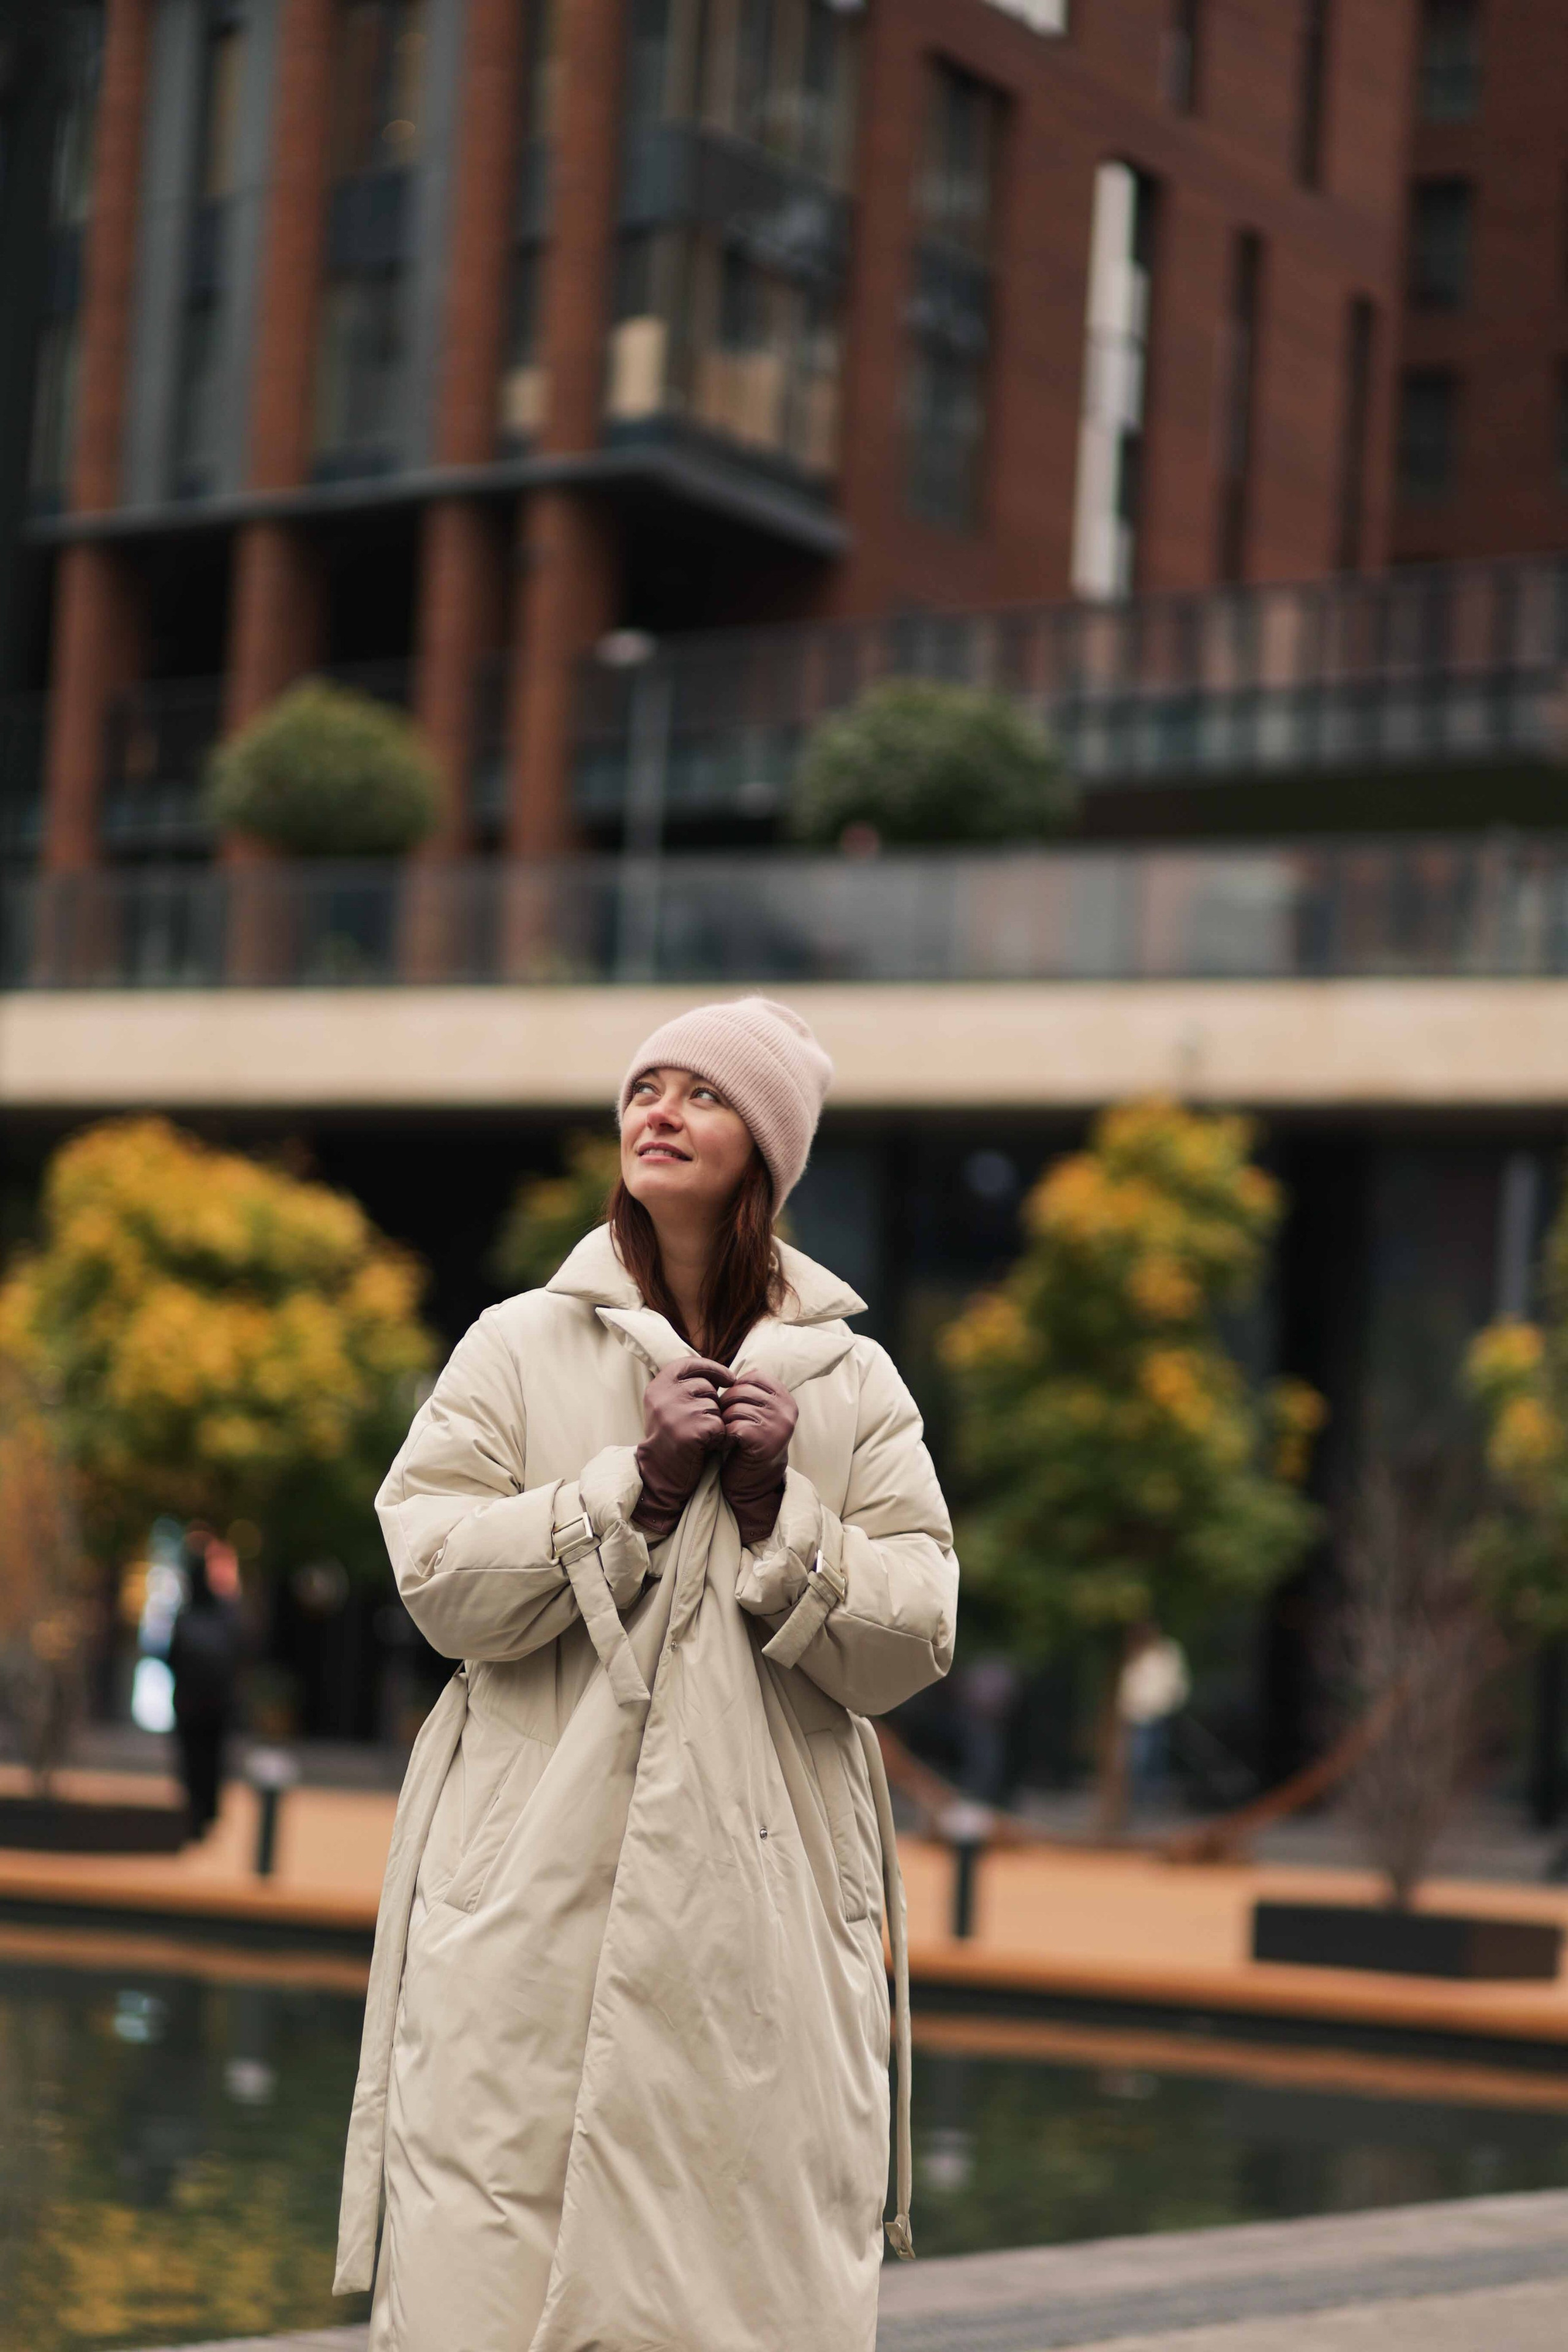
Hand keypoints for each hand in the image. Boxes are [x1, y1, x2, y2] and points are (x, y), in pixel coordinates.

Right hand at [632, 1357, 729, 1538]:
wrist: (660, 1472)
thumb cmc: (670, 1436)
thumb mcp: (668, 1405)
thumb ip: (685, 1386)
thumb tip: (721, 1374)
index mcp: (657, 1386)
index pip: (689, 1363)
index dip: (711, 1368)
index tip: (728, 1378)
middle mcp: (664, 1396)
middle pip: (706, 1386)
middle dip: (712, 1403)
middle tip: (699, 1422)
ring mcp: (676, 1413)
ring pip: (715, 1406)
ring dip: (714, 1420)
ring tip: (699, 1435)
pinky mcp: (691, 1431)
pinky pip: (719, 1425)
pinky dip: (717, 1436)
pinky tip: (704, 1445)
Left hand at [719, 1372, 796, 1548]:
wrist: (754, 1482)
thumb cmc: (748, 1443)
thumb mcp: (756, 1412)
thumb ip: (751, 1392)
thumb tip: (724, 1372)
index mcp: (785, 1398)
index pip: (753, 1376)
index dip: (735, 1390)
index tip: (734, 1408)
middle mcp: (786, 1409)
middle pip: (741, 1390)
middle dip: (726, 1405)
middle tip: (726, 1424)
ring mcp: (778, 1424)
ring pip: (735, 1407)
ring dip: (724, 1422)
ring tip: (728, 1435)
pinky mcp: (765, 1440)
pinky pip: (734, 1425)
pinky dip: (725, 1435)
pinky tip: (728, 1445)